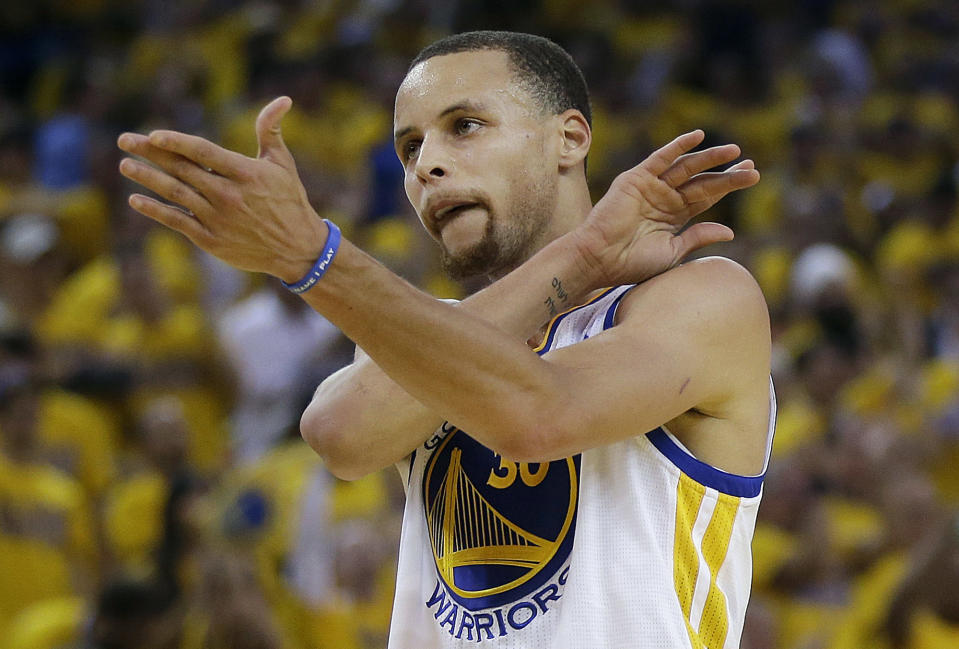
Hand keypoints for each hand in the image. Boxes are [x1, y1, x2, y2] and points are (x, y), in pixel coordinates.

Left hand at [117, 97, 327, 281]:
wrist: (298, 249)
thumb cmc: (289, 200)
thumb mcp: (283, 164)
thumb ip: (271, 130)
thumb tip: (283, 99)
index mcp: (245, 173)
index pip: (202, 151)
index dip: (175, 141)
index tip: (153, 135)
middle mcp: (228, 195)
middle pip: (181, 169)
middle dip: (149, 153)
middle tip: (124, 140)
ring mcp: (218, 219)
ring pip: (174, 193)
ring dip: (146, 178)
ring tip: (126, 165)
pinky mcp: (212, 240)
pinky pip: (177, 221)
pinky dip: (154, 210)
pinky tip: (136, 199)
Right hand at [575, 130, 758, 286]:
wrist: (600, 259)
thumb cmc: (632, 263)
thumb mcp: (673, 252)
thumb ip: (698, 237)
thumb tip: (730, 231)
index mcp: (675, 216)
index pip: (708, 195)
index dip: (729, 185)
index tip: (752, 176)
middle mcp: (666, 198)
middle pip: (703, 180)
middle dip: (727, 174)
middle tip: (752, 168)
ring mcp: (652, 186)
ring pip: (687, 167)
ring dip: (710, 158)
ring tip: (734, 151)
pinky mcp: (638, 178)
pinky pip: (662, 158)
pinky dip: (679, 146)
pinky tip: (699, 137)